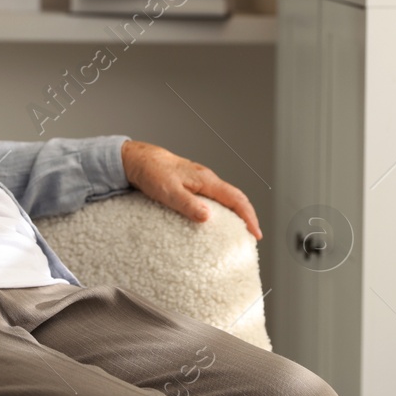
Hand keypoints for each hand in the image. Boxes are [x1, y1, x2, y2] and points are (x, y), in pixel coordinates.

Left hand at [120, 140, 260, 240]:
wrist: (140, 160)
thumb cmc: (153, 172)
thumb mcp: (169, 191)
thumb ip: (188, 204)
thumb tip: (207, 217)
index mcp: (206, 180)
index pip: (236, 198)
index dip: (249, 216)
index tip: (256, 233)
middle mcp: (207, 179)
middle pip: (236, 197)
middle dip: (248, 216)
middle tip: (253, 235)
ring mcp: (201, 181)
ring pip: (227, 197)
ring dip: (237, 212)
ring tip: (240, 230)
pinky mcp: (193, 185)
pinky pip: (216, 197)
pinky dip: (224, 209)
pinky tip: (217, 220)